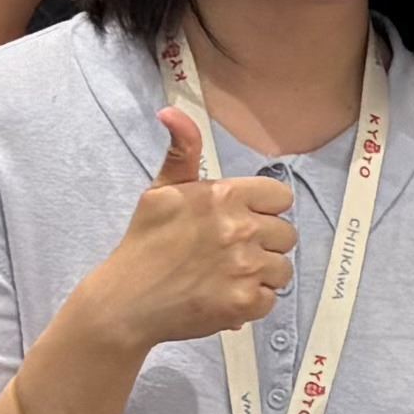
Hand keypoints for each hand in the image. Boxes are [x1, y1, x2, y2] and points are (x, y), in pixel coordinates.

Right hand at [68, 105, 299, 355]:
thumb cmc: (144, 244)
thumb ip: (182, 151)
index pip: (281, 197)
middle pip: (287, 234)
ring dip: (262, 273)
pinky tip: (226, 295)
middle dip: (264, 242)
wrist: (126, 302)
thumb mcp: (161, 190)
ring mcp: (246, 267)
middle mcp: (241, 228)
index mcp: (225, 195)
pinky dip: (253, 301)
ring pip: (283, 267)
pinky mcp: (246, 302)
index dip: (264, 210)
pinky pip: (272, 298)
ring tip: (229, 275)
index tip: (242, 221)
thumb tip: (172, 111)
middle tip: (231, 252)